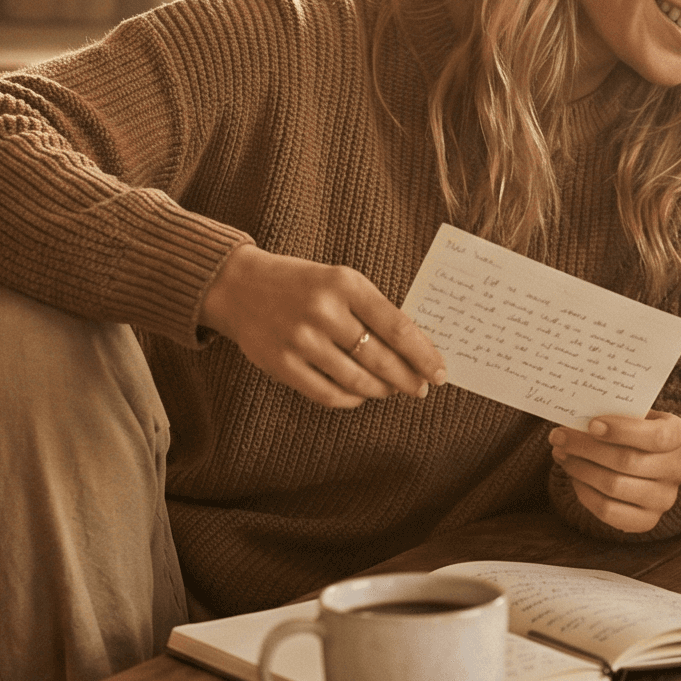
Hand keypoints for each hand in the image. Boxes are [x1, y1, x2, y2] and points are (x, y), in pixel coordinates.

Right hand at [198, 244, 446, 407]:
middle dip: (407, 379)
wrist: (240, 286)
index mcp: (345, 283)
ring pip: (356, 380)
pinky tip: (360, 396)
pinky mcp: (281, 363)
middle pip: (380, 358)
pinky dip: (350, 399)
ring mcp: (300, 339)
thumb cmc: (303, 285)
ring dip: (380, 390)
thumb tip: (416, 349)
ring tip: (390, 389)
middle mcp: (324, 310)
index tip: (440, 372)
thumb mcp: (339, 281)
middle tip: (420, 388)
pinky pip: (327, 393)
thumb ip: (373, 310)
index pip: (397, 327)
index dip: (424, 355)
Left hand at [551, 411, 680, 533]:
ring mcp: (665, 499)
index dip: (622, 431)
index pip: (656, 436)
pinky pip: (608, 511)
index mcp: (679, 436)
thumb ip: (614, 415)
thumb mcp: (635, 416)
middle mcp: (677, 470)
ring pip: (615, 486)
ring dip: (581, 469)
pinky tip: (574, 476)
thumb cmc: (636, 432)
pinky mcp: (647, 521)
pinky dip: (585, 493)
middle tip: (560, 437)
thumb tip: (575, 422)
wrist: (650, 461)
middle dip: (586, 448)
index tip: (591, 424)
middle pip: (628, 461)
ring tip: (562, 454)